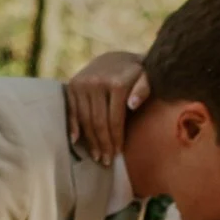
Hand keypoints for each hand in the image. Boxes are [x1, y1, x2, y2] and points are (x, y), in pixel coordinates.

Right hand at [63, 51, 146, 165]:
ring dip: (89, 141)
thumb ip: (144, 89)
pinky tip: (76, 142)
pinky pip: (72, 111)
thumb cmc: (136, 74)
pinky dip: (73, 127)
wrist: (116, 57)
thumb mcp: (147, 77)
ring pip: (85, 119)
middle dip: (102, 144)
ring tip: (96, 156)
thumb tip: (133, 105)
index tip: (117, 154)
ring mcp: (82, 84)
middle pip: (98, 122)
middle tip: (105, 161)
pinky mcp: (72, 85)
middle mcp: (96, 82)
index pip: (114, 119)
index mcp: (116, 83)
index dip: (116, 139)